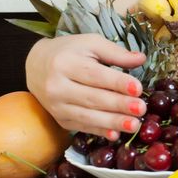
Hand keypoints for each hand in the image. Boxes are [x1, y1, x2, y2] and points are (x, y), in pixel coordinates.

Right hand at [25, 34, 147, 139]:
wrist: (36, 65)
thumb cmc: (70, 51)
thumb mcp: (91, 43)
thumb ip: (116, 53)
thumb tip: (141, 59)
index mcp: (66, 63)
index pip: (95, 75)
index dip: (117, 82)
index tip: (138, 88)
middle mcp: (57, 86)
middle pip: (92, 98)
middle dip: (118, 105)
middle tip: (141, 109)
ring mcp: (56, 106)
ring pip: (87, 116)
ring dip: (112, 122)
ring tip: (134, 125)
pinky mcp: (59, 119)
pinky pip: (81, 127)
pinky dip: (99, 131)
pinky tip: (115, 134)